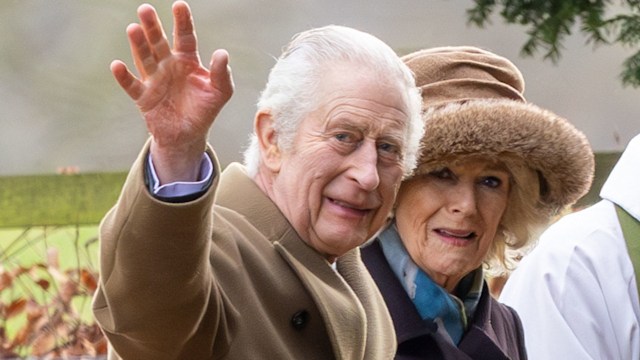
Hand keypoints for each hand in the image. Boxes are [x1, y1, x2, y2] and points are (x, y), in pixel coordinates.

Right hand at [111, 1, 233, 182]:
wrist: (188, 135)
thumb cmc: (205, 110)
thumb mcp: (221, 92)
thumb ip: (222, 74)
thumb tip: (221, 53)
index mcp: (187, 60)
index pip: (185, 37)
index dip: (182, 22)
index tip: (179, 5)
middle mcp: (168, 65)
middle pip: (159, 43)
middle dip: (153, 27)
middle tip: (145, 9)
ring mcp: (154, 80)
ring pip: (145, 58)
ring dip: (138, 45)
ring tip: (133, 29)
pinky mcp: (144, 97)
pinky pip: (132, 85)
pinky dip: (124, 77)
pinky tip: (117, 65)